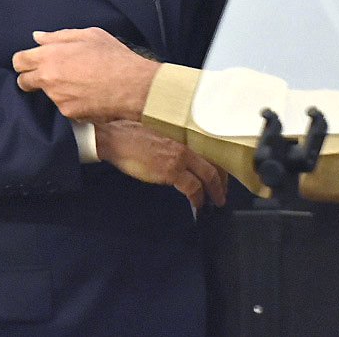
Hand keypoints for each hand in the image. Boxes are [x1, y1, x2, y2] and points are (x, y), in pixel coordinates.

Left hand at [13, 27, 159, 122]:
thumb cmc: (113, 57)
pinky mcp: (68, 114)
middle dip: (31, 77)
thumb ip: (58, 36)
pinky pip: (62, 106)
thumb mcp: (88, 35)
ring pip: (46, 94)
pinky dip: (70, 101)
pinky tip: (86, 94)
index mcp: (51, 55)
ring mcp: (57, 99)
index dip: (24, 60)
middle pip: (23, 81)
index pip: (19, 60)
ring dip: (55, 89)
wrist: (132, 85)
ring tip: (78, 82)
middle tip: (50, 74)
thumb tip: (38, 37)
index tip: (30, 61)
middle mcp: (48, 79)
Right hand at [95, 119, 227, 208]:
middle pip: (214, 164)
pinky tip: (197, 204)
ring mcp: (179, 157)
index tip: (222, 176)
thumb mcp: (158, 134)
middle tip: (223, 193)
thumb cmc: (132, 135)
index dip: (219, 165)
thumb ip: (174, 143)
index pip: (211, 150)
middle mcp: (185, 145)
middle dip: (221, 181)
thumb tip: (183, 157)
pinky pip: (193, 187)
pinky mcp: (170, 170)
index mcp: (183, 135)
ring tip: (215, 201)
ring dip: (214, 191)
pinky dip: (198, 198)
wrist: (116, 139)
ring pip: (208, 175)